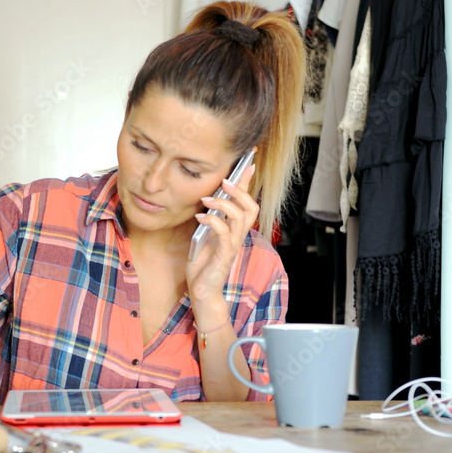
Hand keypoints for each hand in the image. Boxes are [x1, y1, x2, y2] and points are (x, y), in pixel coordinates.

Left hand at [186, 163, 258, 303]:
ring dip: (224, 204)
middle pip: (251, 207)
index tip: (248, 162)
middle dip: (240, 190)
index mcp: (235, 228)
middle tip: (224, 181)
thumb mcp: (205, 234)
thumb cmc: (204, 263)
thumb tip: (208, 197)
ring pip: (240, 217)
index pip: (246, 201)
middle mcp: (238, 235)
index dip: (248, 182)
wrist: (203, 290)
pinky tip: (200, 218)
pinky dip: (212, 221)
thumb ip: (210, 218)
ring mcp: (233, 245)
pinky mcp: (224, 255)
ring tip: (207, 199)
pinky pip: (224, 233)